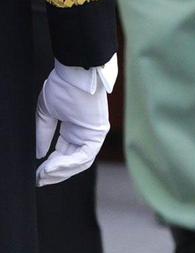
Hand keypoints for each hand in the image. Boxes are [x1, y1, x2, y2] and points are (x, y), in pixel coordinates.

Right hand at [36, 57, 116, 186]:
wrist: (75, 72)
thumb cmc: (62, 86)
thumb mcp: (47, 112)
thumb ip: (43, 134)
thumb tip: (38, 155)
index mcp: (74, 129)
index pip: (64, 154)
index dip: (51, 165)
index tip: (37, 174)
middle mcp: (85, 135)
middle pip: (72, 162)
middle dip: (55, 173)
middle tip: (39, 180)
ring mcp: (93, 135)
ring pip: (79, 162)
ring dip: (60, 171)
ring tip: (44, 174)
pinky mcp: (98, 134)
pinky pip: (84, 156)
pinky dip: (68, 163)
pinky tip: (52, 166)